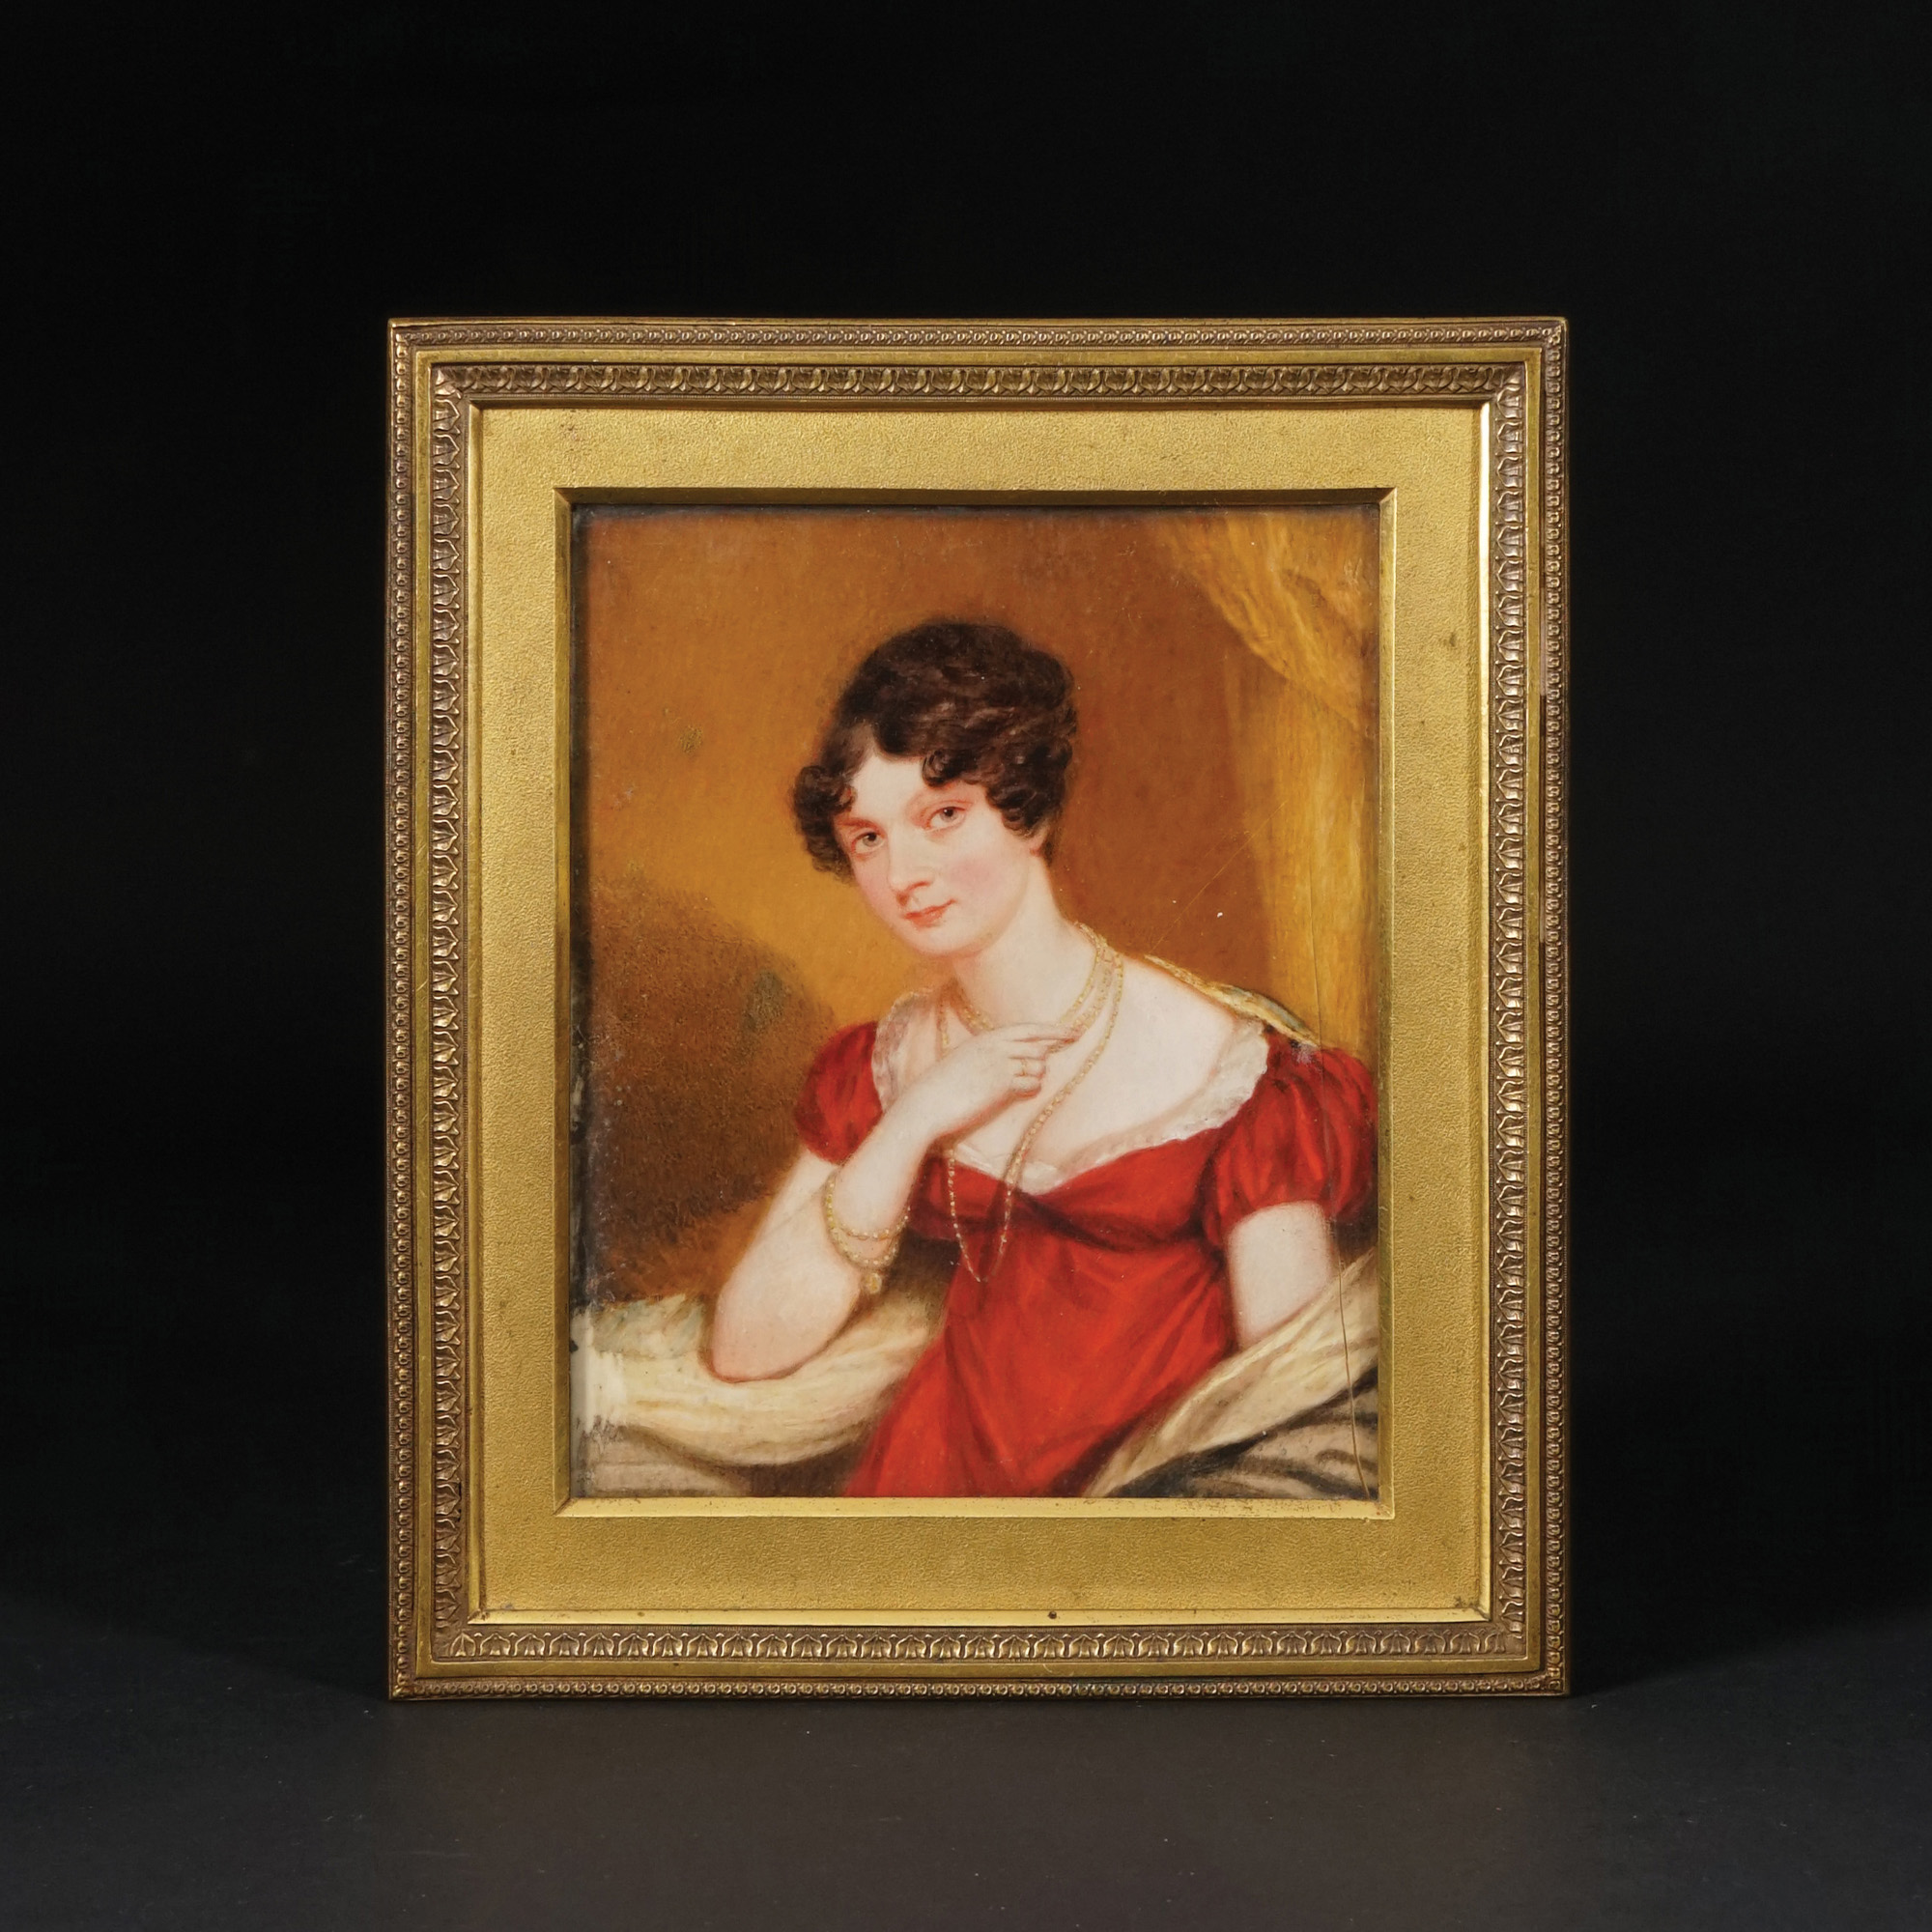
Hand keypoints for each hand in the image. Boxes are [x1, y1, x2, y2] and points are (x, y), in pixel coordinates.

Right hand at [896, 1023, 1080, 1144]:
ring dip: (1035, 1076)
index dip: (1053, 1030)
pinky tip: (1022, 1091)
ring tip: (1019, 1084)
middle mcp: (994, 1047)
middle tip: (1060, 1049)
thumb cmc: (940, 1087)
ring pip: (1036, 1066)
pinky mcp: (1001, 1086)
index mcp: (984, 1039)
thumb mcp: (962, 1060)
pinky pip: (1029, 1084)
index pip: (1026, 1029)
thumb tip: (1011, 1058)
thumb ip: (986, 1054)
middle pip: (1036, 1045)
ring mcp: (999, 1065)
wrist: (926, 1105)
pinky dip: (1030, 1088)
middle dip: (1048, 1051)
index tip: (1073, 1031)